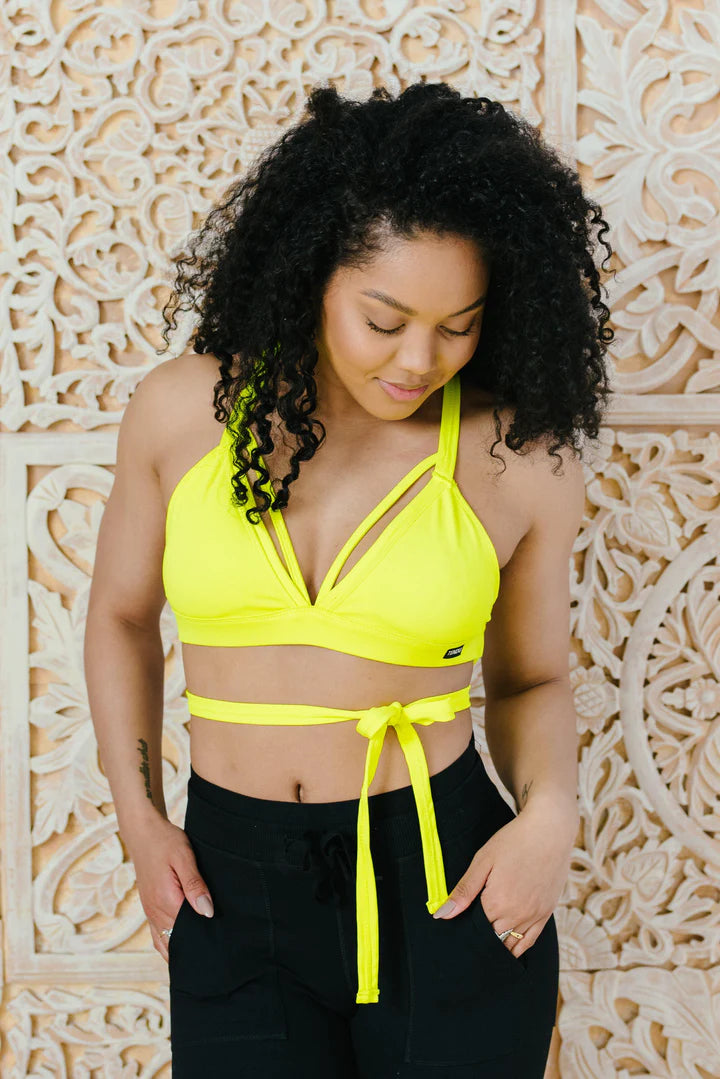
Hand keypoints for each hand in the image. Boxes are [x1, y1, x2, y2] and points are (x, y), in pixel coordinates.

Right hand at [124, 816, 214, 963]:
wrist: (143, 833)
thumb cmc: (166, 842)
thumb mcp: (184, 857)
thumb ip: (195, 885)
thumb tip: (207, 912)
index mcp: (166, 901)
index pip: (188, 932)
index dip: (205, 940)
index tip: (221, 948)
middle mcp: (155, 912)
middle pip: (177, 942)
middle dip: (195, 950)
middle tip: (218, 957)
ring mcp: (150, 913)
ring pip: (166, 944)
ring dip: (182, 951)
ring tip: (203, 958)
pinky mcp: (149, 909)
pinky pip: (158, 937)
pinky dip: (169, 946)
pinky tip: (183, 949)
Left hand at [432, 805, 575, 957]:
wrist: (550, 830)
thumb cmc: (514, 841)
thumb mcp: (483, 861)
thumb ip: (463, 891)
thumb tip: (441, 914)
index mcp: (496, 903)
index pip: (475, 929)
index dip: (466, 928)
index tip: (460, 924)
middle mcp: (516, 915)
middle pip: (492, 939)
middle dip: (482, 937)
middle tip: (472, 929)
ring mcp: (533, 916)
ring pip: (510, 944)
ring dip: (499, 943)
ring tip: (487, 939)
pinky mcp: (546, 913)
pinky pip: (530, 941)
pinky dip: (518, 947)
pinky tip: (509, 948)